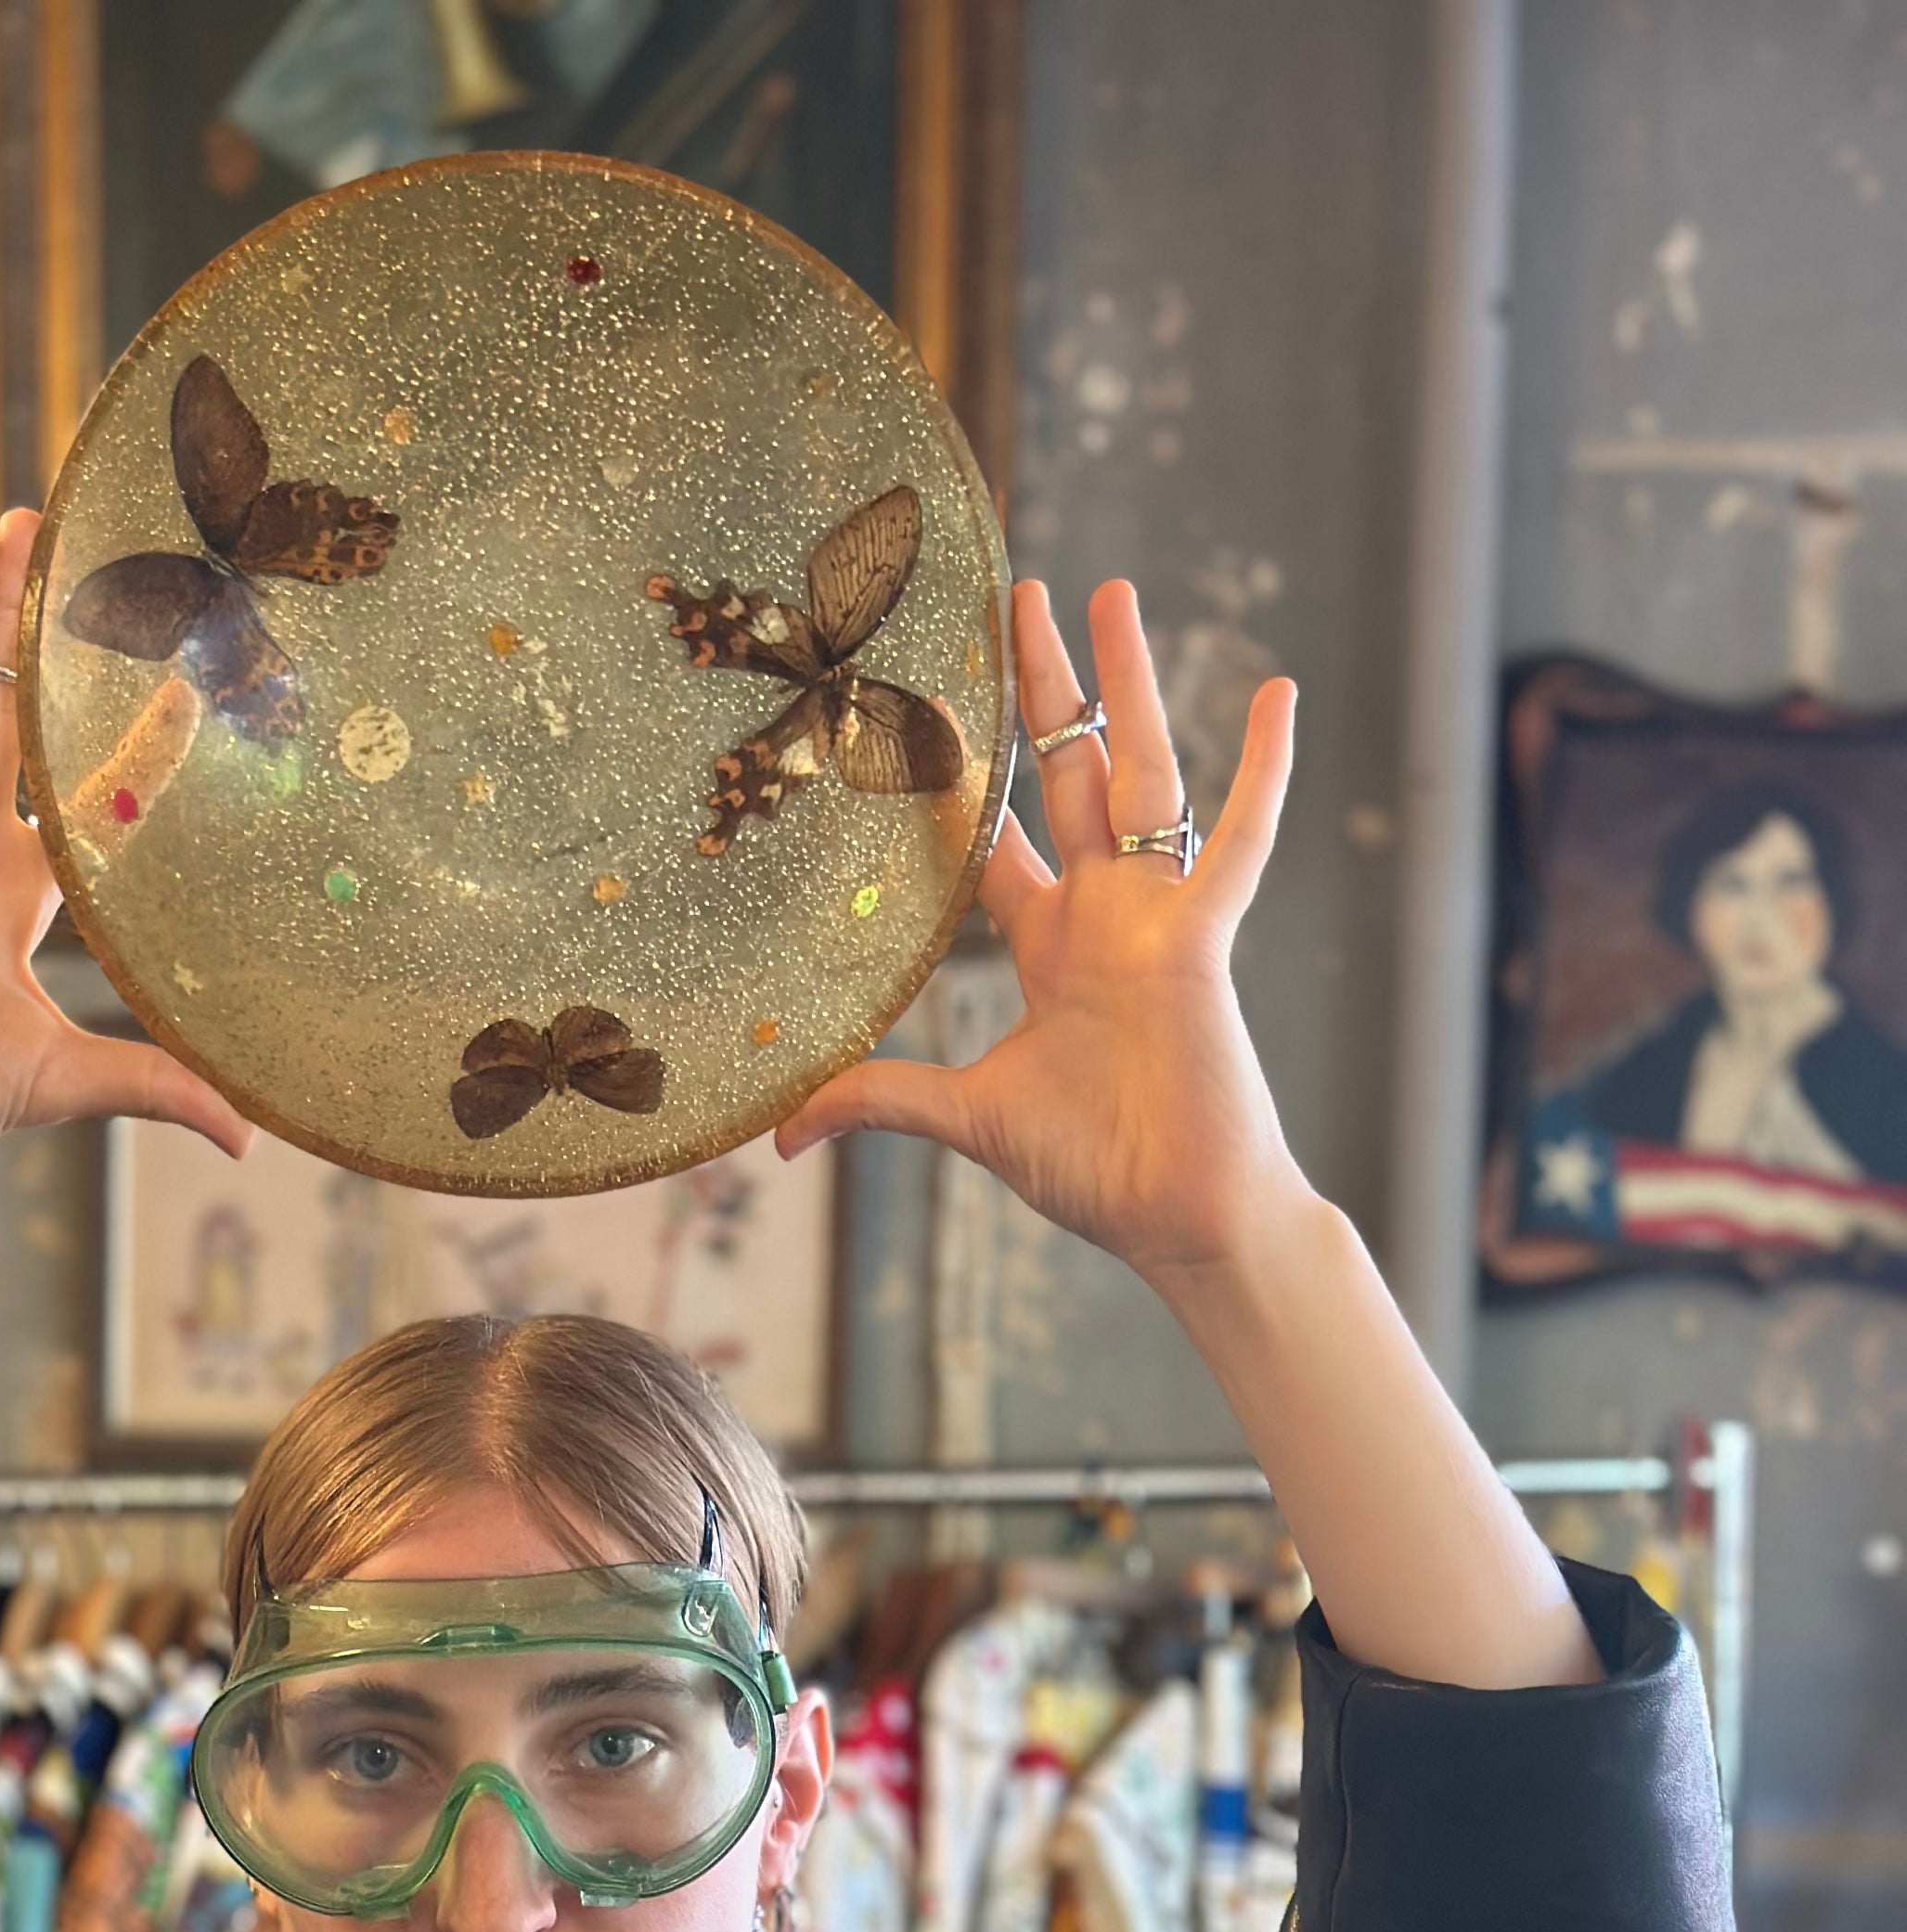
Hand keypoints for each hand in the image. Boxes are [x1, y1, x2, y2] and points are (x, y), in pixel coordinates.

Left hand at [778, 577, 1299, 1280]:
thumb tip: (776, 1137)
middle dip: (1042, 685)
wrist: (1178, 1215)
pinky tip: (1279, 691)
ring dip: (1126, 682)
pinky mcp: (1202, 940)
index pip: (995, 842)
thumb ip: (879, 1103)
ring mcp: (1156, 918)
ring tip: (1109, 592)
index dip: (962, 779)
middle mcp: (1104, 915)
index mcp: (1052, 948)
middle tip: (1020, 594)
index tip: (928, 706)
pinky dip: (1263, 771)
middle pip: (1064, 772)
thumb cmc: (1093, 1169)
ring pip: (1138, 771)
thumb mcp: (964, 1121)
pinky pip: (1237, 842)